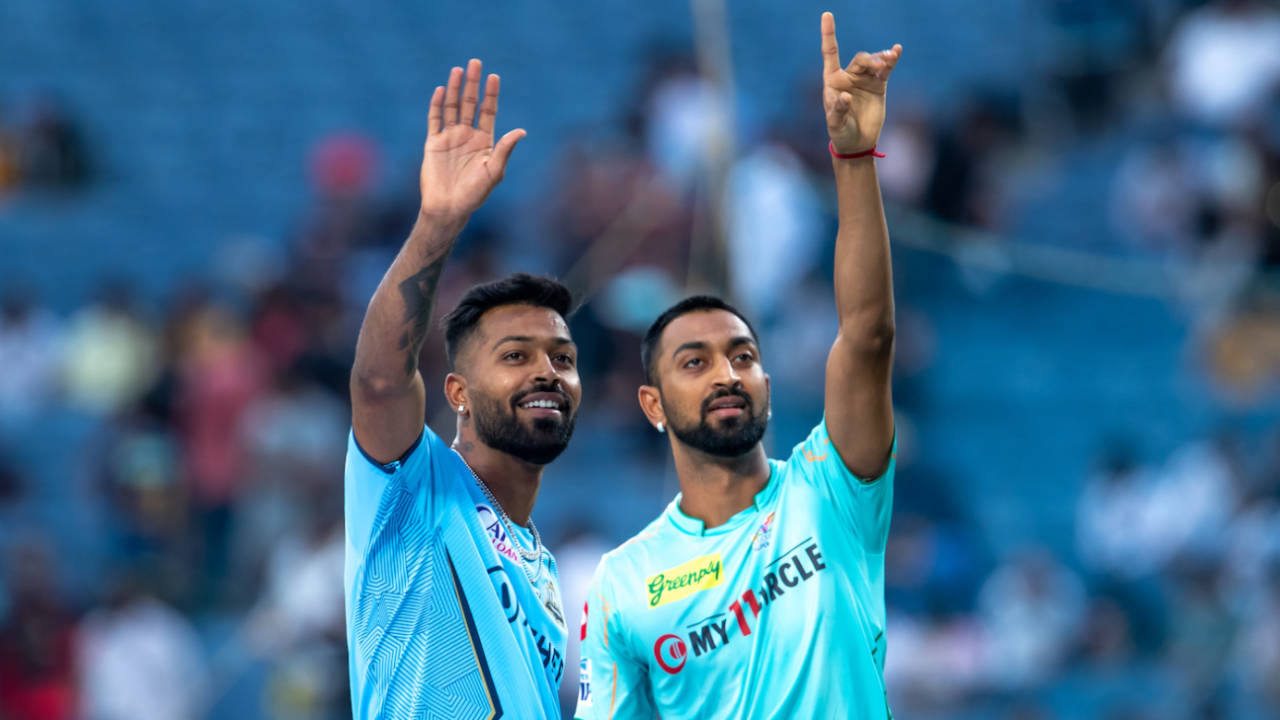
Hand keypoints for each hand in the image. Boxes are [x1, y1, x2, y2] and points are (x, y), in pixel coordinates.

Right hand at [419, 59, 525, 219]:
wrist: (448, 208)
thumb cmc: (474, 194)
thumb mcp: (493, 171)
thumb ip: (505, 150)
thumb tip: (522, 131)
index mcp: (484, 141)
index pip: (488, 112)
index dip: (491, 94)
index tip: (494, 77)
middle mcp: (467, 136)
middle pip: (471, 104)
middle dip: (473, 84)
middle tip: (476, 62)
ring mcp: (450, 138)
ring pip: (453, 107)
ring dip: (456, 89)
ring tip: (458, 70)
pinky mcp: (433, 143)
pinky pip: (435, 120)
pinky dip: (438, 105)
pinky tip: (442, 90)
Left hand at [821, 12, 900, 154]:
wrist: (858, 143)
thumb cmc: (841, 133)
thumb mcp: (835, 124)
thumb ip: (838, 110)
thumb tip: (844, 96)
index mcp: (833, 81)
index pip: (830, 52)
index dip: (829, 33)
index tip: (827, 14)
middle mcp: (848, 76)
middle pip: (860, 59)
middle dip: (870, 60)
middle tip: (880, 67)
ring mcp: (864, 79)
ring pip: (873, 61)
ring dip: (882, 59)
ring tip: (889, 60)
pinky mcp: (879, 85)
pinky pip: (885, 68)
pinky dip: (891, 59)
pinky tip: (897, 50)